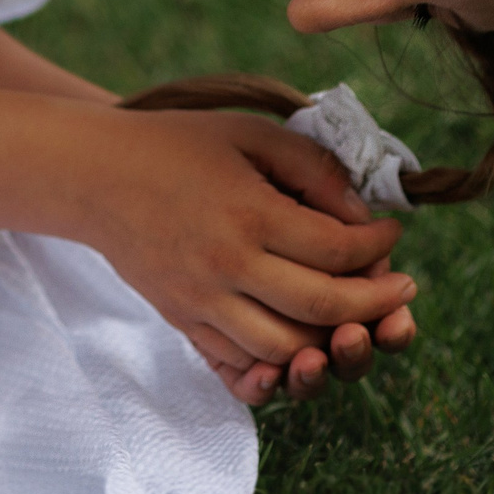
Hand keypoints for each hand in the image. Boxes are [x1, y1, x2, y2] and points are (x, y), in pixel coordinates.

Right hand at [68, 108, 417, 407]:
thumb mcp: (248, 134)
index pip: (337, 249)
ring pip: (287, 348)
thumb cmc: (176, 144)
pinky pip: (242, 359)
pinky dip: (281, 355)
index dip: (379, 246)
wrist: (92, 174)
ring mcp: (201, 300)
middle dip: (376, 303)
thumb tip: (362, 214)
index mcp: (247, 213)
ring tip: (354, 314)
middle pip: (323, 307)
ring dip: (332, 337)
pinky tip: (302, 329)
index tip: (392, 233)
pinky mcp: (182, 318)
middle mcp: (226, 265)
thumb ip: (312, 167)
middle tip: (400, 288)